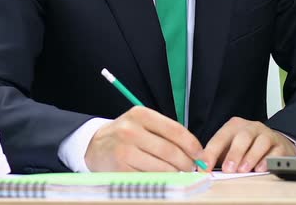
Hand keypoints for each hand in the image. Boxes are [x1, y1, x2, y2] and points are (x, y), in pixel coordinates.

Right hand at [84, 106, 203, 171]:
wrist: (95, 145)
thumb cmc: (127, 135)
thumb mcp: (144, 124)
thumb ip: (167, 133)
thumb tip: (196, 152)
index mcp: (141, 115)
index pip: (175, 131)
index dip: (192, 145)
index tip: (200, 155)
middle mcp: (131, 130)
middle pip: (170, 151)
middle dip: (186, 163)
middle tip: (191, 168)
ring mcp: (124, 150)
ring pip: (161, 167)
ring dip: (175, 173)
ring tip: (179, 173)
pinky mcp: (119, 168)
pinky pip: (149, 178)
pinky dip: (161, 180)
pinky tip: (164, 178)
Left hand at [202, 117, 295, 172]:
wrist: (273, 143)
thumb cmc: (247, 147)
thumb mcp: (229, 147)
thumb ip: (217, 155)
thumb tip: (203, 167)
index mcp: (234, 126)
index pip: (220, 137)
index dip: (211, 152)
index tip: (205, 166)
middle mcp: (251, 127)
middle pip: (242, 137)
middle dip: (234, 154)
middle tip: (228, 169)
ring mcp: (267, 135)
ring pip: (260, 142)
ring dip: (251, 157)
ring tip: (243, 170)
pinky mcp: (280, 145)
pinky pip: (275, 152)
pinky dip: (268, 160)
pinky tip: (261, 168)